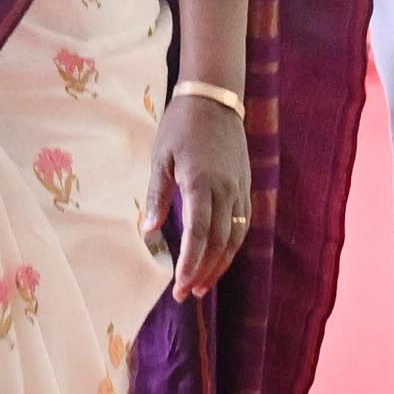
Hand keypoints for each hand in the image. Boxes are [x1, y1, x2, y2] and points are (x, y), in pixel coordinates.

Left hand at [141, 97, 250, 298]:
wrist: (215, 98)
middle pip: (219, 242)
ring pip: (235, 238)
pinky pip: (242, 225)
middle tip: (186, 294)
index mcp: (201, 183)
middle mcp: (226, 190)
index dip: (190, 263)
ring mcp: (240, 189)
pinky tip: (218, 259)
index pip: (199, 234)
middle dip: (202, 272)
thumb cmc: (181, 125)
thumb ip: (157, 196)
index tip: (179, 285)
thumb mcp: (160, 158)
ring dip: (219, 265)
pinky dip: (231, 247)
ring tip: (202, 285)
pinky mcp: (245, 187)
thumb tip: (148, 231)